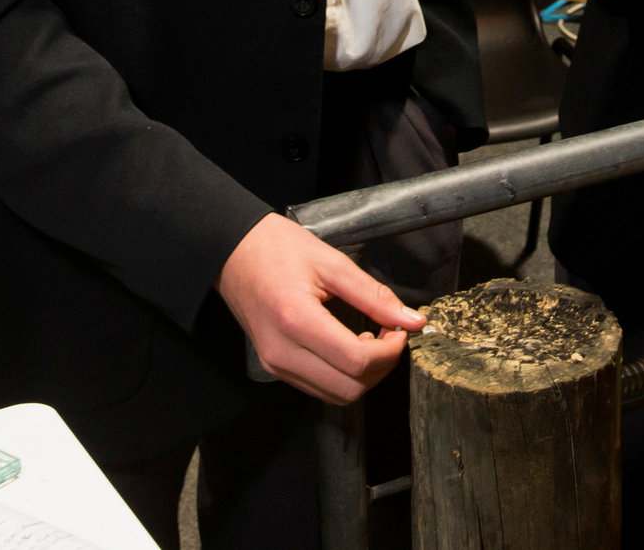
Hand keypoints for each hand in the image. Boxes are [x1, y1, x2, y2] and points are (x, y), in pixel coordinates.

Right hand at [216, 214, 424, 403]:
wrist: (232, 251)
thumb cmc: (277, 248)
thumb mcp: (331, 262)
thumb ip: (374, 296)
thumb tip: (411, 320)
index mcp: (297, 320)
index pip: (357, 361)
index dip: (390, 351)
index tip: (399, 329)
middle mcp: (282, 351)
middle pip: (350, 388)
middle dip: (381, 367)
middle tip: (388, 334)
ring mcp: (275, 363)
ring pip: (336, 395)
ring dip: (363, 375)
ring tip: (368, 339)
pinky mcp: (274, 366)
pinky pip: (318, 388)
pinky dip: (342, 375)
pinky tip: (347, 346)